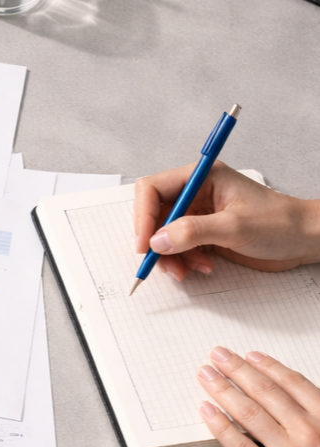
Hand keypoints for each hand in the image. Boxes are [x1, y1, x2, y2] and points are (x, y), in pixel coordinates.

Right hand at [133, 162, 319, 280]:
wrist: (304, 240)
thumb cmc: (279, 223)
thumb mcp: (234, 227)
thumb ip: (193, 232)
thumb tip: (157, 241)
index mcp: (201, 177)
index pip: (152, 189)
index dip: (143, 216)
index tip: (145, 243)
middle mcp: (196, 192)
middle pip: (154, 214)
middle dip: (156, 241)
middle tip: (163, 263)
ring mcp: (199, 214)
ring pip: (164, 234)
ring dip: (171, 256)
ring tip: (188, 270)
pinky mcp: (204, 233)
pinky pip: (179, 247)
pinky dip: (184, 261)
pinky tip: (202, 267)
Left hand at [199, 347, 319, 446]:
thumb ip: (317, 417)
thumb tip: (289, 395)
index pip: (292, 383)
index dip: (268, 365)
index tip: (249, 355)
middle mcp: (309, 433)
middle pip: (265, 392)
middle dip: (237, 369)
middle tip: (218, 355)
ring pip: (249, 413)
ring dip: (224, 389)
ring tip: (207, 375)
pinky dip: (220, 425)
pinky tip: (206, 410)